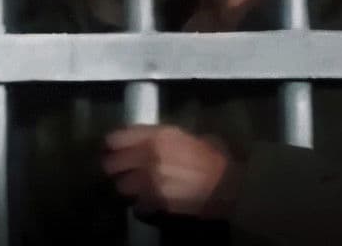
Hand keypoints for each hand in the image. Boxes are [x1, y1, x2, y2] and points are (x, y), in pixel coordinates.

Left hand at [101, 125, 233, 217]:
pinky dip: (140, 205)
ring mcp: (150, 180)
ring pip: (122, 186)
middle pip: (112, 164)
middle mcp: (147, 156)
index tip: (113, 149)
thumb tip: (146, 140)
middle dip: (114, 168)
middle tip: (119, 170)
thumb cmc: (213, 157)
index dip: (113, 145)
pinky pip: (137, 205)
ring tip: (134, 188)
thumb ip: (162, 137)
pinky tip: (148, 202)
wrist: (229, 184)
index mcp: (156, 136)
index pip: (116, 138)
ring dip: (126, 187)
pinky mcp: (157, 202)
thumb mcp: (187, 137)